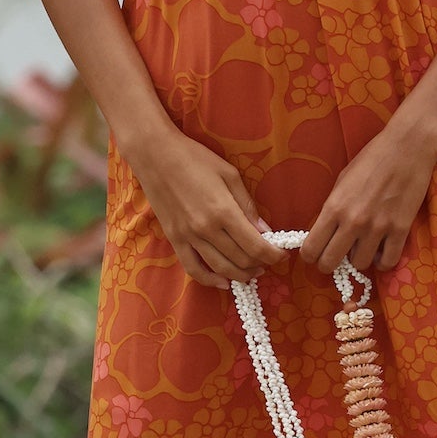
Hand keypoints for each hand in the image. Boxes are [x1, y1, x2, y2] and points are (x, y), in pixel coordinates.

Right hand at [127, 120, 283, 289]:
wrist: (155, 155)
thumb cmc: (195, 158)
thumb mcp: (229, 174)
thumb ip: (247, 205)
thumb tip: (264, 230)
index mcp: (224, 211)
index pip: (256, 245)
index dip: (273, 255)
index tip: (282, 255)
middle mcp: (206, 229)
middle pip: (241, 259)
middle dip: (260, 264)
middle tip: (269, 261)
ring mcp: (188, 237)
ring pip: (220, 268)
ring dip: (240, 275)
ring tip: (253, 272)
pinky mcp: (174, 240)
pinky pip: (193, 269)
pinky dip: (210, 280)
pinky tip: (223, 282)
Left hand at [301, 120, 436, 273]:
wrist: (408, 147)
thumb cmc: (372, 158)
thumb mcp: (343, 180)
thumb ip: (334, 208)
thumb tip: (328, 232)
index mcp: (334, 206)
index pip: (311, 248)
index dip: (311, 255)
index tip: (316, 253)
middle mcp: (353, 221)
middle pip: (330, 263)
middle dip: (329, 263)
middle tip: (336, 256)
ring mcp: (378, 228)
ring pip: (360, 264)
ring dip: (359, 258)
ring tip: (363, 246)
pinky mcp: (401, 230)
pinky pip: (388, 262)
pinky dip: (382, 261)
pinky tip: (381, 250)